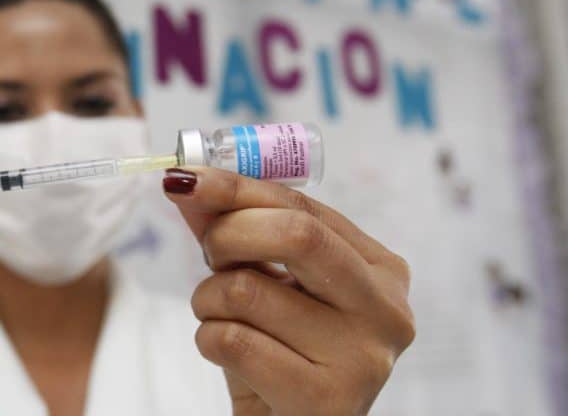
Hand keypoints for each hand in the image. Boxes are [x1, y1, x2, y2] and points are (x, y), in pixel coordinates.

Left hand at [164, 167, 414, 415]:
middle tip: (210, 257)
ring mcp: (365, 358)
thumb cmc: (277, 350)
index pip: (304, 207)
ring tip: (222, 319)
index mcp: (380, 269)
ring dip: (208, 299)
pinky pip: (234, 340)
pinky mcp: (328, 400)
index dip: (237, 186)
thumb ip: (231, 228)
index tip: (184, 177)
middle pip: (295, 235)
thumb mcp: (260, 281)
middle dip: (228, 235)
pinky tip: (229, 356)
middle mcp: (387, 310)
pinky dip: (209, 340)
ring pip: (248, 290)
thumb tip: (187, 180)